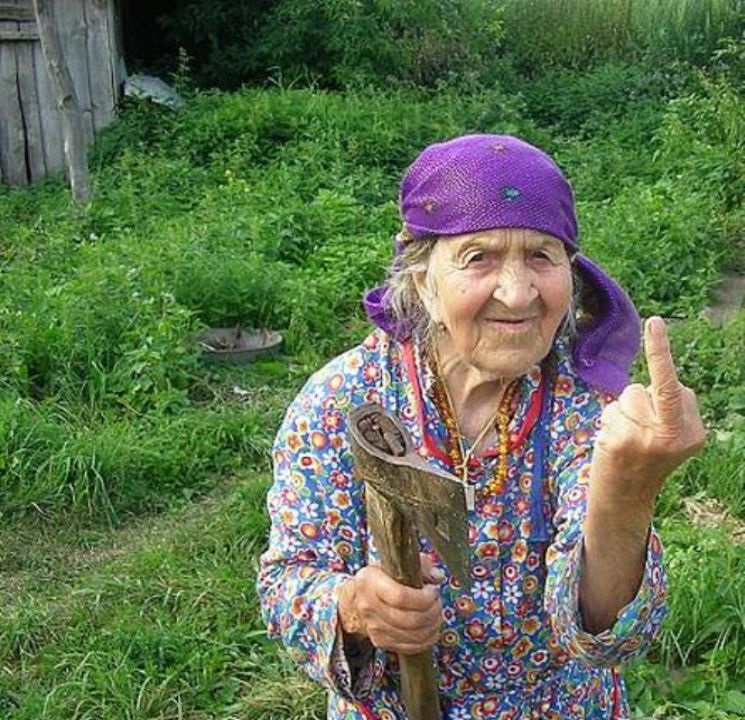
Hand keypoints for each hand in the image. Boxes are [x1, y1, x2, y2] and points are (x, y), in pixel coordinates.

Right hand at [338, 554, 443, 654]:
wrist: (360, 598)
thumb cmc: (383, 576)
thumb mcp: (399, 562)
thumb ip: (421, 565)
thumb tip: (438, 577)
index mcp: (369, 581)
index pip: (400, 597)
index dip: (423, 597)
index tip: (433, 590)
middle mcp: (368, 606)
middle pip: (409, 619)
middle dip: (432, 612)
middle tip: (437, 603)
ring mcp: (374, 627)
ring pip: (413, 635)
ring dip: (432, 626)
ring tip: (436, 614)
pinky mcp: (380, 642)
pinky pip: (410, 647)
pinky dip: (427, 640)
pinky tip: (431, 628)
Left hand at [588, 316, 706, 526]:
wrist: (625, 501)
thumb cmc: (643, 462)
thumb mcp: (668, 438)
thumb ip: (666, 410)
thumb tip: (650, 387)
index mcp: (692, 431)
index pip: (674, 384)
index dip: (660, 352)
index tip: (654, 322)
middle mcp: (675, 434)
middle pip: (645, 389)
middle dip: (636, 403)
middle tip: (637, 438)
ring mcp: (648, 437)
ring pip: (626, 397)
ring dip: (620, 413)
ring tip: (625, 442)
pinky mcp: (622, 441)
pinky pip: (611, 411)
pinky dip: (608, 423)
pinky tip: (613, 448)